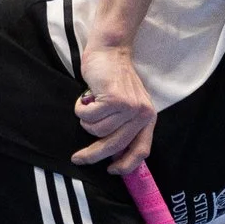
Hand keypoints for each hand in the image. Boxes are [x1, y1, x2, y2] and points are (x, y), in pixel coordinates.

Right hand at [71, 45, 155, 171]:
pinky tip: (85, 98)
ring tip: (89, 105)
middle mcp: (141, 114)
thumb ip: (124, 126)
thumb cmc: (113, 79)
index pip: (141, 150)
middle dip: (93, 155)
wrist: (110, 51)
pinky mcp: (114, 99)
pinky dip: (80, 109)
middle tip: (77, 158)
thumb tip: (112, 154)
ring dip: (86, 121)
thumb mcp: (126, 105)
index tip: (111, 171)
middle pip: (115, 145)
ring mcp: (129, 107)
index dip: (126, 165)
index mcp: (147, 118)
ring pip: (97, 130)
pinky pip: (88, 117)